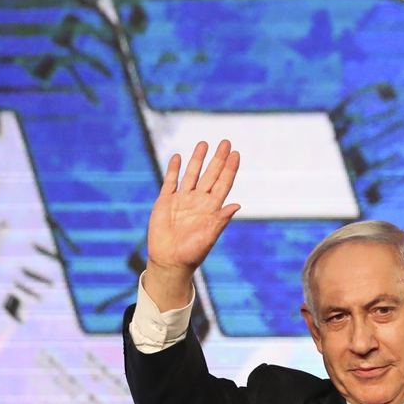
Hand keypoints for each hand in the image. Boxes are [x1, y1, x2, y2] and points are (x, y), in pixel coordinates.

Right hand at [143, 140, 240, 310]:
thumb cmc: (192, 253)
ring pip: (191, 175)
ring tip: (204, 144)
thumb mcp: (209, 236)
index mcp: (211, 209)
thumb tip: (237, 205)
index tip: (236, 154)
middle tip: (226, 142)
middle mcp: (198, 201)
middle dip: (218, 159)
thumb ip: (221, 220)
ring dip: (197, 159)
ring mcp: (182, 200)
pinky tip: (178, 157)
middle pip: (210, 175)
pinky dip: (173, 169)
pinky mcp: (165, 202)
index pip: (223, 184)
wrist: (169, 261)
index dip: (229, 169)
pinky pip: (170, 182)